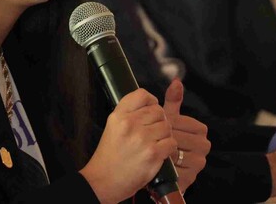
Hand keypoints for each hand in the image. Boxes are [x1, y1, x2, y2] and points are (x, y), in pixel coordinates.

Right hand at [80, 88, 176, 202]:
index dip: (151, 100)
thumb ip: (128, 113)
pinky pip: (172, 143)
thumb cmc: (110, 154)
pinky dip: (169, 148)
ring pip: (167, 127)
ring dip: (165, 135)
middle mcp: (130, 124)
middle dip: (159, 120)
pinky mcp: (153, 154)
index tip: (151, 108)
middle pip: (158, 111)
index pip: (142, 95)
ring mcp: (142, 139)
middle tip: (154, 131)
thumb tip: (150, 103)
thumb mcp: (112, 126)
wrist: (104, 180)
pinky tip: (160, 152)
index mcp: (119, 115)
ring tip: (156, 142)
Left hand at [163, 79, 209, 191]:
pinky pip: (176, 169)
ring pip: (178, 153)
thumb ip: (173, 101)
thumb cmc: (162, 138)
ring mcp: (198, 163)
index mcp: (200, 130)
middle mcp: (204, 147)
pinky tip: (157, 162)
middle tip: (152, 138)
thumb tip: (176, 81)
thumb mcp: (168, 118)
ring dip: (163, 151)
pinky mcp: (190, 178)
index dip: (170, 124)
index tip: (158, 126)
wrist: (157, 165)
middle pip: (181, 138)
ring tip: (153, 149)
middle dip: (165, 137)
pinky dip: (165, 166)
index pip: (185, 123)